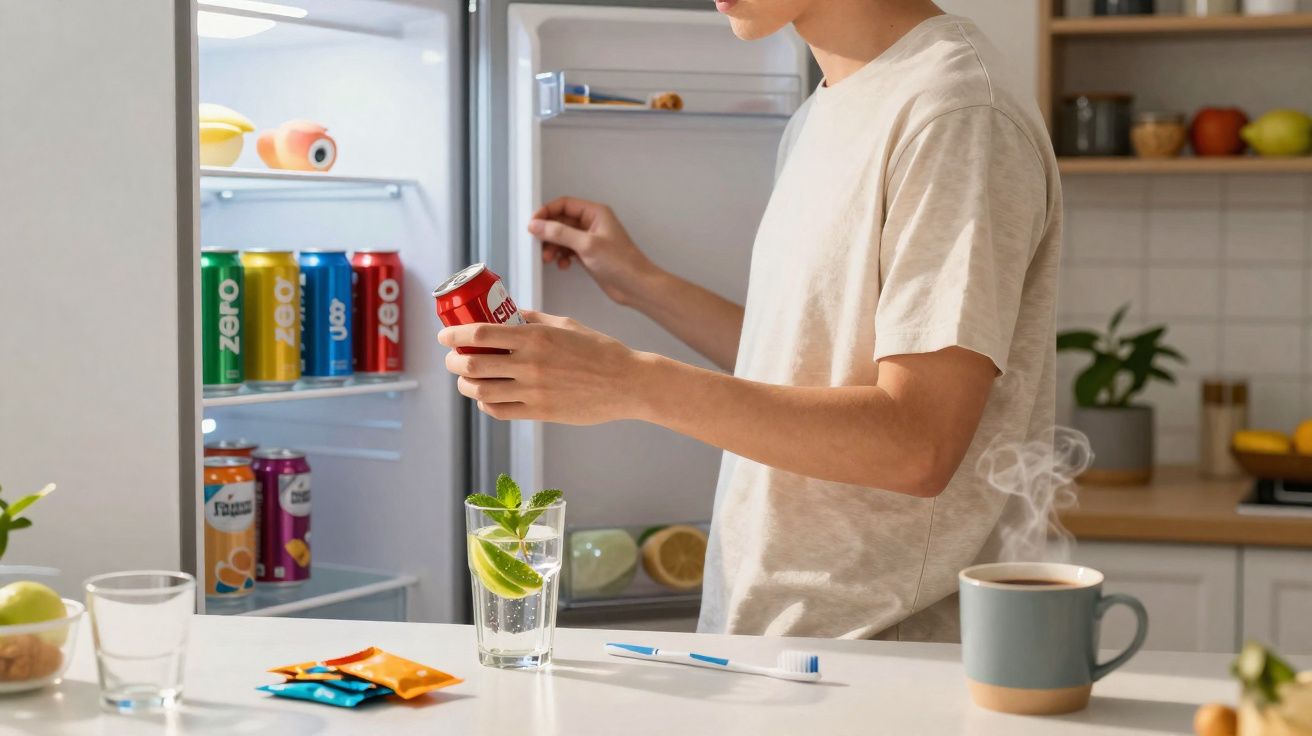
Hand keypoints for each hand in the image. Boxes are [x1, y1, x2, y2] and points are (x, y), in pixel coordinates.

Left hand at [439, 310, 648, 424]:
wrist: (627, 382)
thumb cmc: (600, 350)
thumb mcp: (566, 324)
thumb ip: (533, 320)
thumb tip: (506, 315)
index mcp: (536, 337)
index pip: (480, 334)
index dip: (454, 335)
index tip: (445, 336)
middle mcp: (530, 364)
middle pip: (473, 365)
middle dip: (454, 362)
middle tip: (454, 359)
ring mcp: (534, 391)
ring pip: (480, 391)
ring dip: (465, 384)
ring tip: (466, 379)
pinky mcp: (540, 412)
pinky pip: (499, 410)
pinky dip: (485, 403)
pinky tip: (487, 396)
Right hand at [528, 197, 659, 306]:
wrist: (636, 286)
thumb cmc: (621, 263)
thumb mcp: (587, 244)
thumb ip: (559, 233)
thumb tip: (537, 225)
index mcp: (595, 213)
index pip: (564, 204)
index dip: (546, 212)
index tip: (533, 224)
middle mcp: (592, 223)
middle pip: (561, 221)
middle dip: (548, 233)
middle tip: (538, 245)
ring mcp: (590, 239)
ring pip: (562, 237)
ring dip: (553, 247)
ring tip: (549, 258)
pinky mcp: (589, 255)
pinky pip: (568, 250)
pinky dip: (562, 256)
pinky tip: (563, 265)